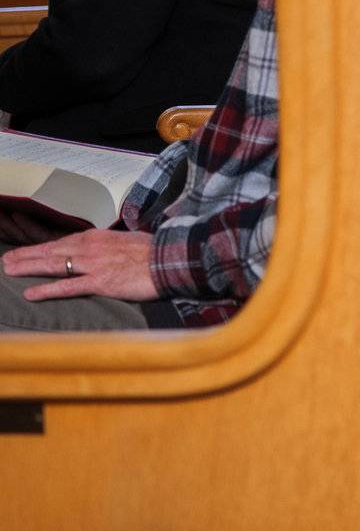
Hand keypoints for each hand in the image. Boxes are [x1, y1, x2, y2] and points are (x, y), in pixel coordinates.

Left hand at [2, 229, 159, 302]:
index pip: (64, 241)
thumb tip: (104, 250)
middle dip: (27, 255)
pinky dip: (47, 290)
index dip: (42, 247)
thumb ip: (111, 245)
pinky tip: (30, 294)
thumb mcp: (129, 241)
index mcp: (99, 236)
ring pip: (54, 265)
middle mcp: (91, 247)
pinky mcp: (100, 282)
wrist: (171, 259)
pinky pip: (68, 287)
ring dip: (29, 267)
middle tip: (7, 260)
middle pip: (52, 251)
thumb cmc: (154, 251)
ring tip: (10, 270)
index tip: (27, 251)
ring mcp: (94, 264)